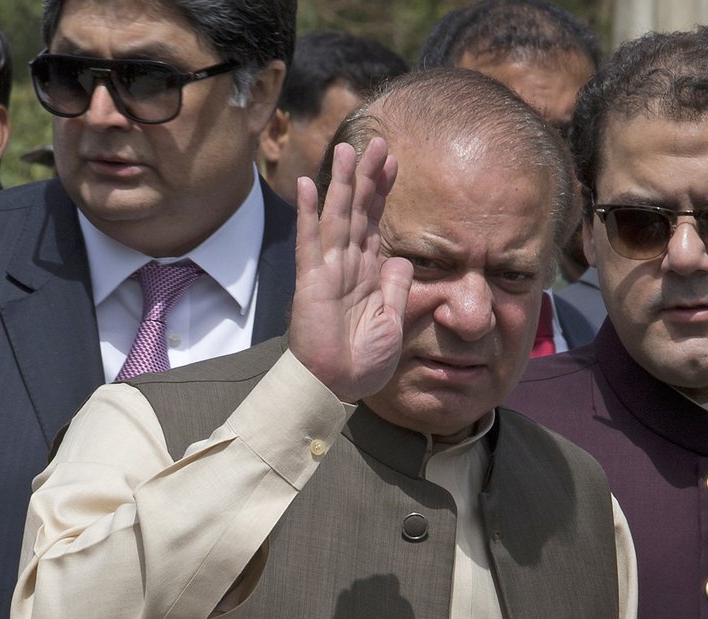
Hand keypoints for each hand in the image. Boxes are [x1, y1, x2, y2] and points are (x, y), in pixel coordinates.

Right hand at [289, 138, 412, 402]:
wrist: (338, 388)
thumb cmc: (363, 361)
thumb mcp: (393, 321)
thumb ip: (396, 288)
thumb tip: (402, 260)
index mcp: (368, 274)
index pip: (376, 223)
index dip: (383, 192)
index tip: (394, 161)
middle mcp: (347, 265)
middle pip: (358, 211)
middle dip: (368, 177)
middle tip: (378, 142)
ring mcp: (328, 271)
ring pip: (336, 217)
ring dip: (341, 184)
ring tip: (346, 149)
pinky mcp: (312, 283)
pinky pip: (310, 243)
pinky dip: (307, 213)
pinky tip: (305, 185)